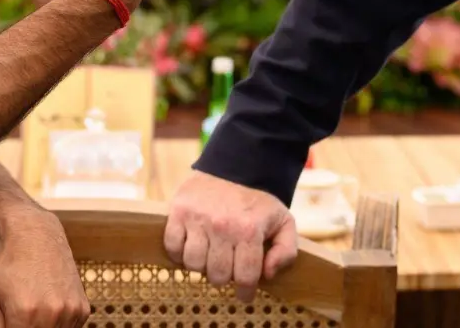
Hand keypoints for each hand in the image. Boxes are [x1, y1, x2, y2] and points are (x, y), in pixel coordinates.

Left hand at [0, 207, 88, 327]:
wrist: (36, 236)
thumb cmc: (8, 268)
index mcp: (24, 315)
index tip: (13, 323)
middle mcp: (51, 314)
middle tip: (22, 316)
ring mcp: (70, 311)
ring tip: (33, 308)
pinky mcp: (82, 309)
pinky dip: (57, 326)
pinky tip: (47, 306)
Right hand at [164, 169, 298, 302]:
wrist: (235, 164)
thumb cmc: (259, 201)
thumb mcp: (284, 222)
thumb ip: (286, 251)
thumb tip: (267, 274)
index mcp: (249, 231)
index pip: (245, 277)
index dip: (246, 292)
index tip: (244, 294)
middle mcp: (222, 226)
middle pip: (218, 275)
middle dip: (225, 277)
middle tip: (227, 268)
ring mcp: (198, 219)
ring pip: (194, 265)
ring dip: (202, 266)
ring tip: (210, 256)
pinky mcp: (178, 211)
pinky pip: (173, 247)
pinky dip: (179, 253)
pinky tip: (192, 247)